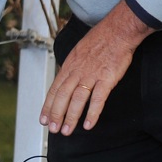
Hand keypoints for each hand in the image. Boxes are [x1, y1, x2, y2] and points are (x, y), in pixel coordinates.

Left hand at [39, 0, 151, 134]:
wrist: (117, 31)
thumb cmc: (100, 40)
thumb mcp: (78, 51)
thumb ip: (72, 67)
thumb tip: (65, 79)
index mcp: (69, 66)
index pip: (55, 89)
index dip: (48, 106)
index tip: (43, 118)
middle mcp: (77, 72)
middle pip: (62, 97)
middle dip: (55, 115)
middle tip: (52, 129)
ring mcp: (91, 75)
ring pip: (76, 100)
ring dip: (70, 117)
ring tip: (66, 131)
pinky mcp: (106, 79)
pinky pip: (97, 99)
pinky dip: (92, 113)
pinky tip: (88, 124)